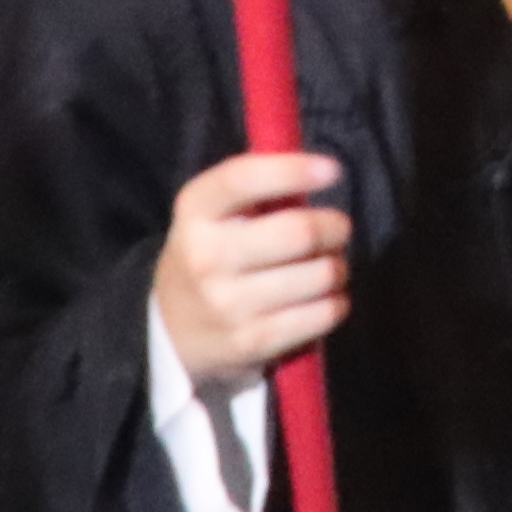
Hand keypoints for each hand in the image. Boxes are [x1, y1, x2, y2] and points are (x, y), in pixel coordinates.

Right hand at [155, 149, 353, 385]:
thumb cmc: (209, 256)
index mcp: (194, 211)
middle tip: (339, 229)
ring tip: (329, 267)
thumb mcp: (210, 215)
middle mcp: (206, 256)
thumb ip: (256, 190)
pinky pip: (322, 314)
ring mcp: (227, 304)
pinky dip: (336, 303)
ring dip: (338, 267)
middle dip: (334, 227)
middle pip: (297, 232)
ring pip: (320, 275)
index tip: (333, 170)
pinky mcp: (252, 341)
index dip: (292, 170)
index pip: (242, 179)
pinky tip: (326, 299)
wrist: (172, 332)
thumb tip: (321, 173)